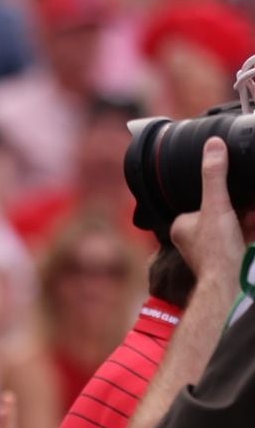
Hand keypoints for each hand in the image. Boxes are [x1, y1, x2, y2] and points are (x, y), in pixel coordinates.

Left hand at [169, 137, 245, 282]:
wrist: (233, 282)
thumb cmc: (217, 249)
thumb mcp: (216, 205)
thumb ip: (215, 176)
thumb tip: (213, 145)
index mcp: (180, 226)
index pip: (202, 200)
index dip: (222, 195)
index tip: (234, 194)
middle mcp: (192, 238)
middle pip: (219, 211)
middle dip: (238, 206)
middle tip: (247, 208)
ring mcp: (210, 248)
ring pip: (233, 223)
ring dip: (247, 217)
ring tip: (252, 217)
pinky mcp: (228, 257)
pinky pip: (242, 236)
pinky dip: (251, 229)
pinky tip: (254, 228)